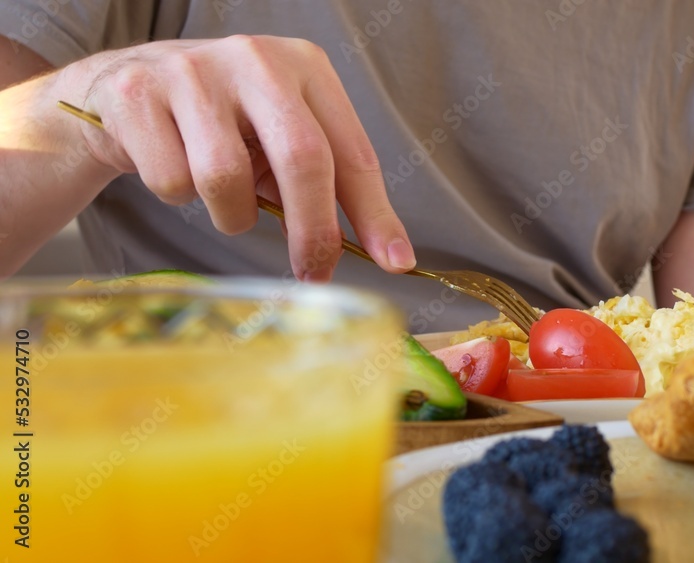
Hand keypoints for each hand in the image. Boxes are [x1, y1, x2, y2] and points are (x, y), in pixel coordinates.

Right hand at [68, 35, 414, 280]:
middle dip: (313, 230)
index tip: (394, 261)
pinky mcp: (138, 93)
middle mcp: (257, 59)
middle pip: (303, 159)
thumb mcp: (277, 139)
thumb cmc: (219, 123)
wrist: (121, 90)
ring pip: (226, 178)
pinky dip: (177, 195)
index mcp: (306, 67)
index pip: (353, 151)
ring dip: (229, 214)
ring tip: (221, 198)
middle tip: (313, 273)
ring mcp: (194, 71)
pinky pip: (172, 181)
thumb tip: (372, 251)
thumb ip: (321, 185)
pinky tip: (172, 166)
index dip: (375, 213)